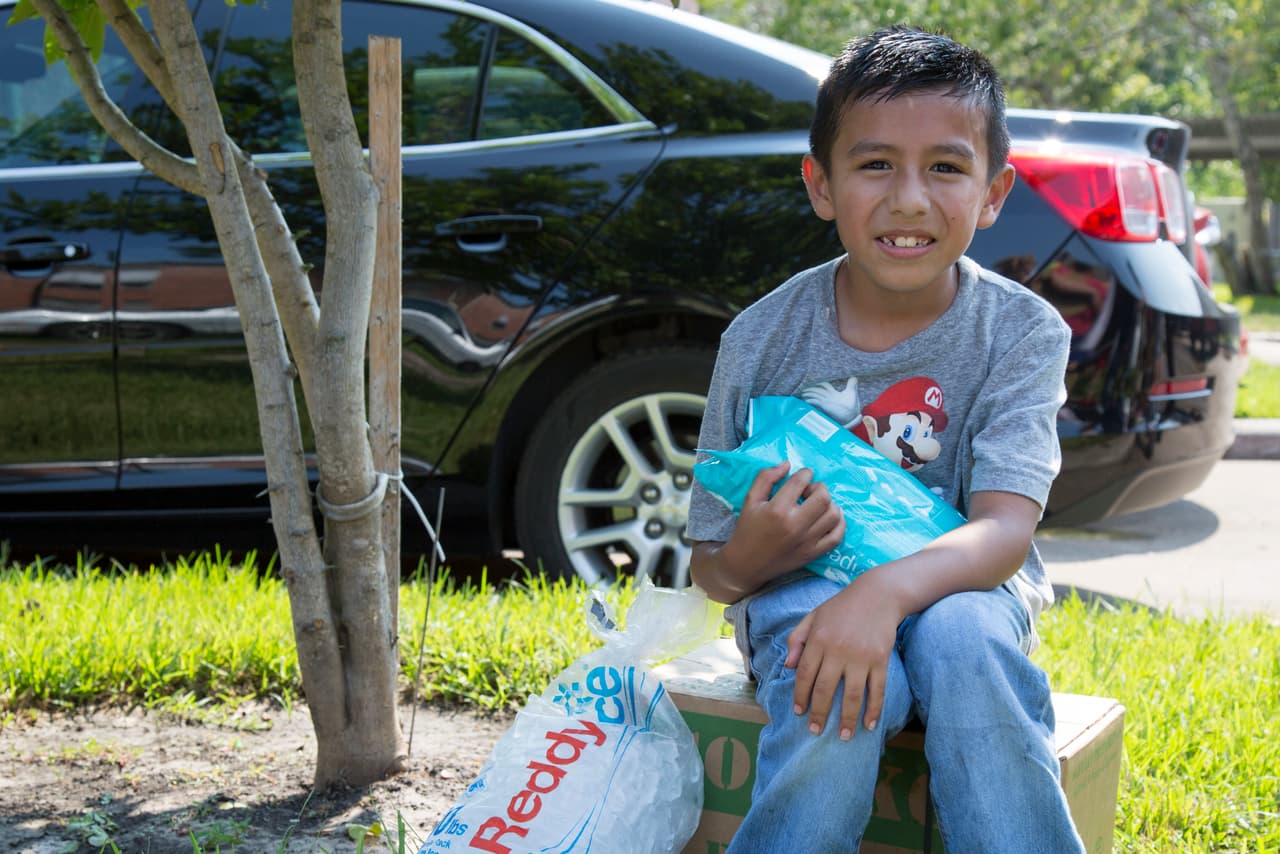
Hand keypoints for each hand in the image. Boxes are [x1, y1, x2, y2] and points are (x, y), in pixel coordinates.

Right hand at [723, 461, 845, 584]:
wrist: (746, 564)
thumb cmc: (747, 529)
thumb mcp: (750, 499)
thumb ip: (766, 478)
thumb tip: (787, 464)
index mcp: (777, 509)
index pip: (800, 482)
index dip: (805, 473)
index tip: (803, 475)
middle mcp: (795, 525)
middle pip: (823, 497)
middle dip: (819, 487)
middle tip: (809, 491)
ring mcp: (807, 541)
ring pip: (833, 515)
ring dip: (830, 504)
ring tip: (818, 504)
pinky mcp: (813, 553)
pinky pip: (836, 536)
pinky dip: (839, 524)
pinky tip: (830, 517)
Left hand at [785, 571, 903, 738]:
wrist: (878, 595)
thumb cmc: (841, 607)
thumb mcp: (813, 617)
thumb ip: (797, 640)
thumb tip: (787, 667)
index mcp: (819, 640)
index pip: (805, 674)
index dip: (800, 696)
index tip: (798, 712)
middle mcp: (838, 650)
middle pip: (825, 689)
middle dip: (819, 713)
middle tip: (815, 731)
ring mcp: (861, 657)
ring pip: (852, 695)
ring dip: (847, 719)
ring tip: (844, 736)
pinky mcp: (880, 660)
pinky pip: (877, 690)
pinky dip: (874, 709)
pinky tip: (870, 724)